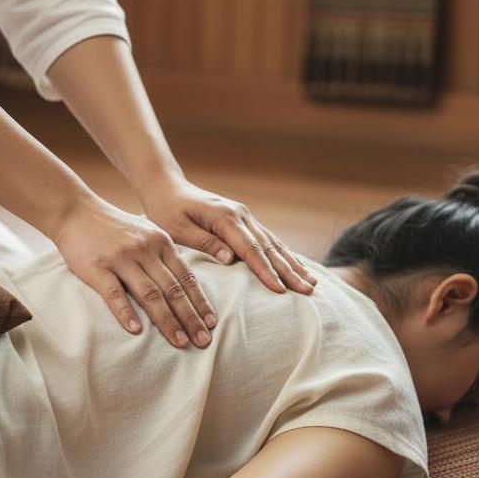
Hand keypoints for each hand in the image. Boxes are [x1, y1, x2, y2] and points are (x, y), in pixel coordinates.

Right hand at [50, 196, 216, 348]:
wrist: (75, 211)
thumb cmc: (112, 227)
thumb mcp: (145, 233)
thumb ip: (163, 255)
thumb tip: (184, 285)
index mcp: (160, 242)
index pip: (186, 277)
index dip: (200, 302)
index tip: (212, 324)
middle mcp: (145, 249)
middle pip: (172, 289)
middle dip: (190, 317)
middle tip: (203, 341)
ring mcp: (121, 258)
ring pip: (149, 294)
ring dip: (167, 320)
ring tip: (179, 342)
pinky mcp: (97, 267)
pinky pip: (114, 293)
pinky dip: (126, 313)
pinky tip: (136, 331)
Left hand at [139, 178, 316, 295]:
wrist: (167, 187)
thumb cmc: (167, 211)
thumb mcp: (177, 229)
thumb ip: (204, 242)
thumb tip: (230, 259)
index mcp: (225, 218)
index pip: (250, 249)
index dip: (265, 271)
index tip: (280, 290)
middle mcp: (240, 215)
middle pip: (269, 247)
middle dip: (289, 271)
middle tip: (308, 291)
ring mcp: (245, 216)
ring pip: (274, 243)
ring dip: (293, 264)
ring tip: (312, 282)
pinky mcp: (244, 219)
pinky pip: (269, 239)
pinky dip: (284, 254)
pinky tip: (297, 267)